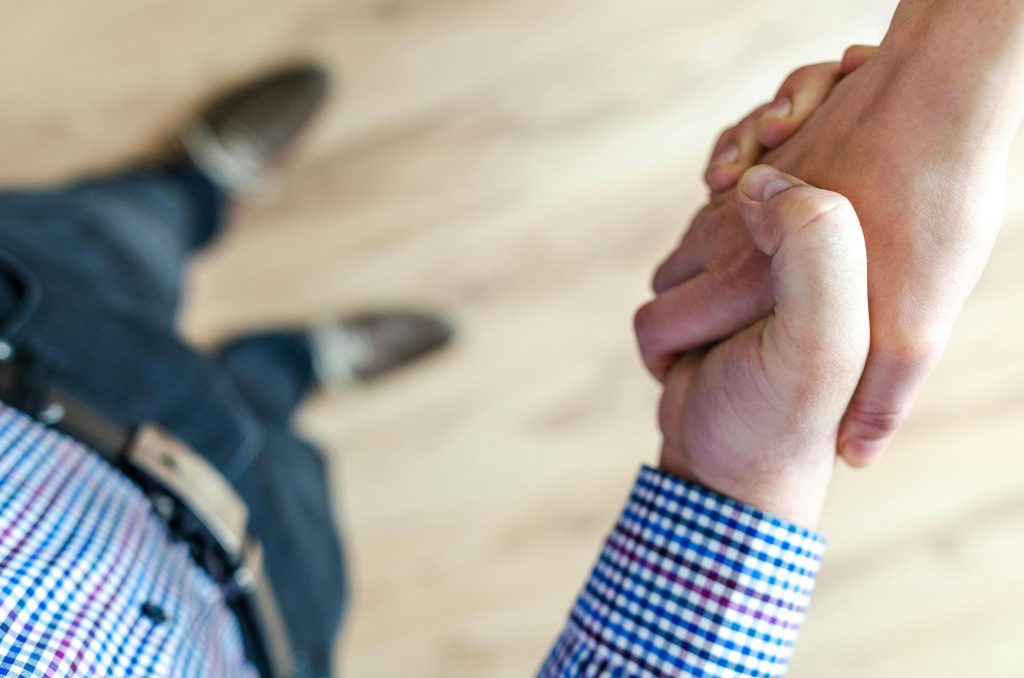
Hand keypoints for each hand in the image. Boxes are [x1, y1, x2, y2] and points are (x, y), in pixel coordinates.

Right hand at [640, 26, 1022, 465]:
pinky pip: (720, 184)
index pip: (655, 326)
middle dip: (682, 310)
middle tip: (734, 328)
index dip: (666, 356)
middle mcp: (730, 230)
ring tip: (761, 275)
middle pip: (668, 277)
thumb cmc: (925, 223)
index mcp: (744, 281)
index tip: (696, 369)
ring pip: (693, 231)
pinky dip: (730, 200)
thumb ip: (879, 398)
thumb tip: (860, 454)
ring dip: (708, 254)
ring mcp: (743, 185)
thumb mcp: (908, 335)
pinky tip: (771, 209)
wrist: (937, 101)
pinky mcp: (766, 150)